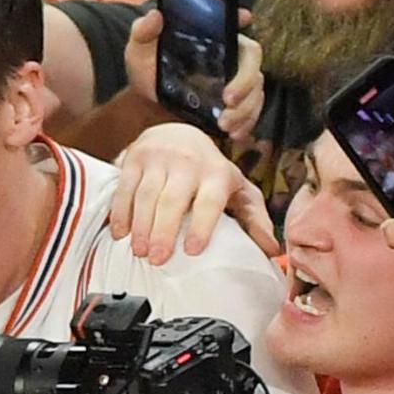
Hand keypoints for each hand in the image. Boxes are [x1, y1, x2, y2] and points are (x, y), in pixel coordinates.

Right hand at [111, 123, 276, 263]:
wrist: (177, 133)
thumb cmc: (210, 172)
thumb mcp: (237, 190)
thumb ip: (254, 219)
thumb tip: (272, 251)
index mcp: (217, 173)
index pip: (210, 200)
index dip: (202, 225)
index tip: (192, 250)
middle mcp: (188, 162)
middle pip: (173, 200)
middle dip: (164, 231)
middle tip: (158, 259)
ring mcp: (159, 158)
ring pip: (147, 195)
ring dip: (141, 226)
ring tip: (139, 251)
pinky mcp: (135, 158)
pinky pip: (125, 187)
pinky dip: (121, 212)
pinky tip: (120, 233)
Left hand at [121, 9, 264, 156]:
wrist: (148, 104)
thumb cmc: (147, 70)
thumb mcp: (139, 50)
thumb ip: (143, 31)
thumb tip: (155, 15)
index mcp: (211, 35)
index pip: (231, 19)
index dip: (240, 18)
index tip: (245, 18)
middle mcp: (229, 54)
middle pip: (252, 59)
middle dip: (245, 81)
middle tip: (228, 100)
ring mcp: (236, 79)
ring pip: (256, 89)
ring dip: (245, 109)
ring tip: (224, 125)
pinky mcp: (237, 103)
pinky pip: (252, 111)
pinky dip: (246, 124)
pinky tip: (233, 134)